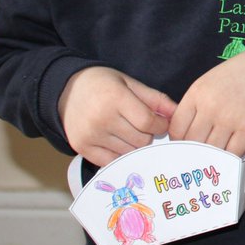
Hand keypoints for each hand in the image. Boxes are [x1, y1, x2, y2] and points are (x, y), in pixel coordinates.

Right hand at [58, 67, 176, 165]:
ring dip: (135, 145)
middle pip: (141, 140)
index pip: (148, 123)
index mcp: (116, 98)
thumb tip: (177, 114)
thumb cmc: (103, 84)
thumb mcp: (130, 83)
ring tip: (128, 131)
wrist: (67, 90)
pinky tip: (118, 142)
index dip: (162, 125)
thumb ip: (155, 99)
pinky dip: (120, 155)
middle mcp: (101, 119)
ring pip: (128, 152)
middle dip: (148, 135)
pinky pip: (110, 161)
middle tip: (142, 126)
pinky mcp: (81, 148)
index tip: (161, 123)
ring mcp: (90, 135)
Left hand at [168, 46, 244, 156]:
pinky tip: (229, 153)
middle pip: (192, 143)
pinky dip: (229, 156)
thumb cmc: (234, 76)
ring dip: (211, 155)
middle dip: (193, 151)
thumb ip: (193, 106)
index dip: (178, 141)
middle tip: (197, 154)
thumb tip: (182, 136)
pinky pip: (232, 152)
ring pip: (211, 151)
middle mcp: (210, 107)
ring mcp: (230, 118)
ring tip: (212, 155)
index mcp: (196, 94)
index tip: (184, 144)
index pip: (177, 129)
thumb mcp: (206, 83)